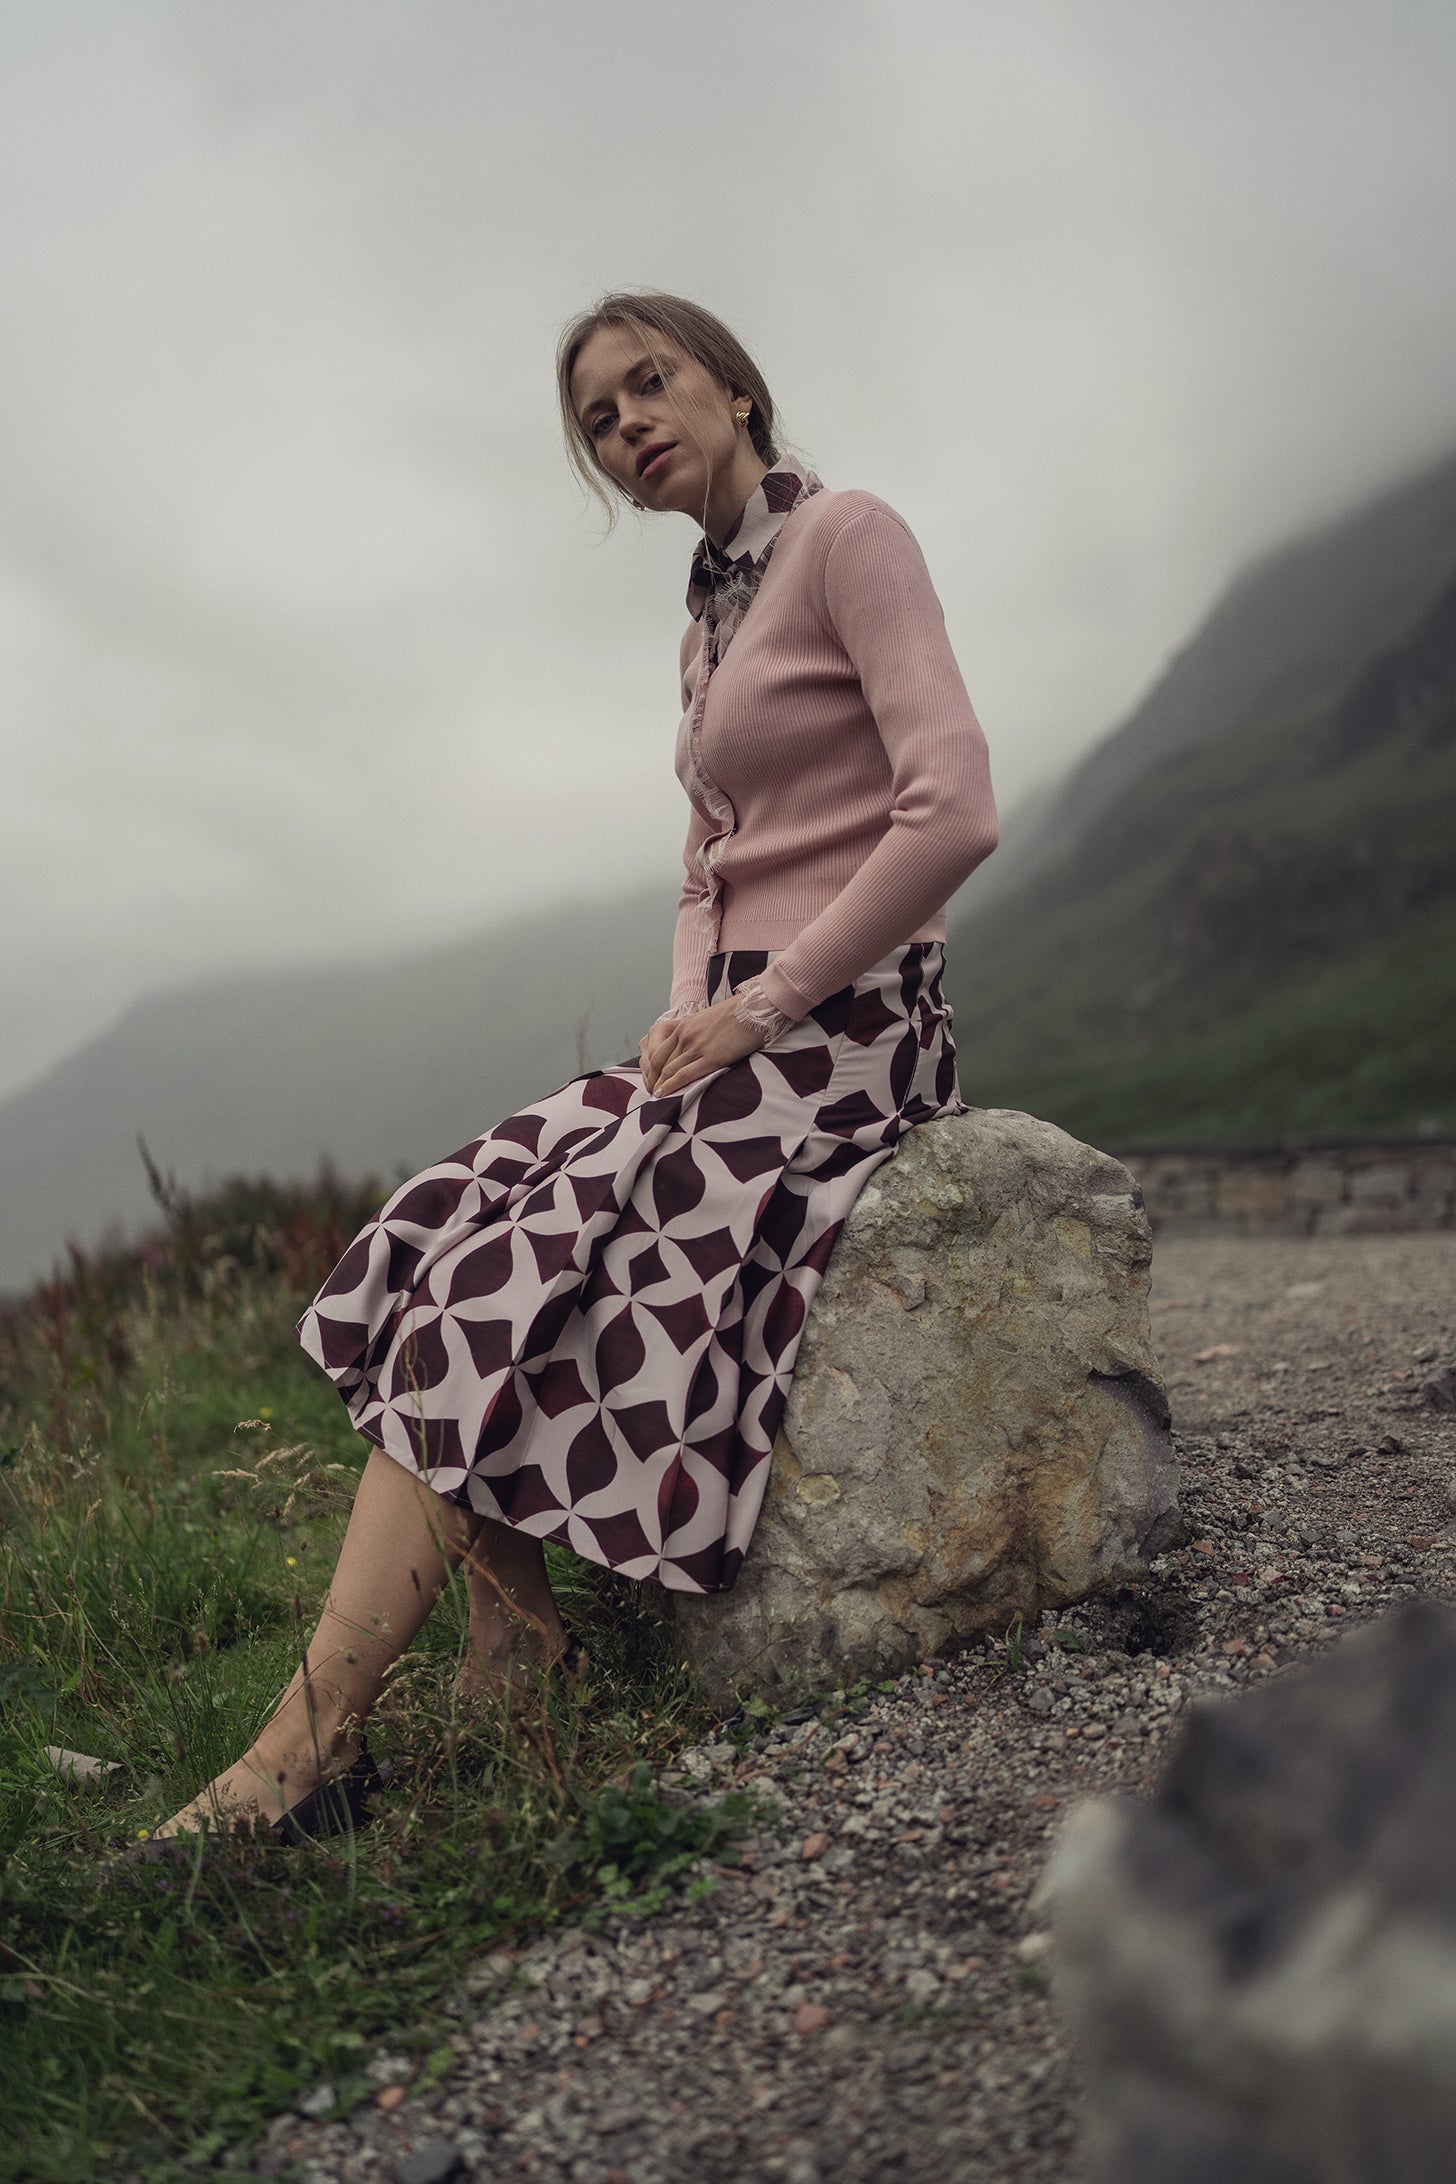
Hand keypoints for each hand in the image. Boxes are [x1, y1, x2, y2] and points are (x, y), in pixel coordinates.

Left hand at [638, 997, 766, 1095]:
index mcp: (683, 1026)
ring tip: (656, 1101)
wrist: (755, 1009)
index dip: (652, 1069)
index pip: (658, 1051)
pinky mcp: (711, 1057)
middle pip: (660, 1063)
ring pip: (669, 1070)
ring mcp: (697, 1046)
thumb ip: (697, 1033)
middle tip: (651, 1095)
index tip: (652, 1081)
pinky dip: (671, 1087)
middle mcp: (685, 1036)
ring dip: (660, 1087)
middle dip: (653, 1080)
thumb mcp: (708, 1020)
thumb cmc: (737, 1016)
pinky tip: (664, 1096)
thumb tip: (695, 1050)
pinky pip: (684, 1075)